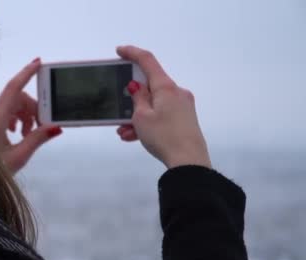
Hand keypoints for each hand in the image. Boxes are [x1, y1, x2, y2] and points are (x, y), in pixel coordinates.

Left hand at [0, 58, 62, 173]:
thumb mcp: (18, 156)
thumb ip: (37, 139)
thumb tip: (54, 127)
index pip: (14, 87)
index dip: (27, 73)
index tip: (39, 62)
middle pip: (17, 98)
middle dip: (32, 108)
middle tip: (40, 127)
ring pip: (10, 106)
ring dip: (23, 115)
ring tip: (25, 135)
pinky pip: (2, 112)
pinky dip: (13, 118)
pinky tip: (14, 134)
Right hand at [115, 46, 211, 168]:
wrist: (188, 161)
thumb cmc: (164, 137)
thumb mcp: (141, 117)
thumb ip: (137, 98)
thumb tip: (137, 86)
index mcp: (166, 87)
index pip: (148, 61)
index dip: (132, 53)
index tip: (120, 51)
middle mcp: (176, 93)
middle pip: (149, 87)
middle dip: (131, 99)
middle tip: (117, 110)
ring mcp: (182, 106)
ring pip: (153, 105)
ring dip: (137, 115)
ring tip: (123, 131)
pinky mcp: (184, 119)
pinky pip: (161, 115)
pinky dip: (147, 122)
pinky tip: (134, 136)